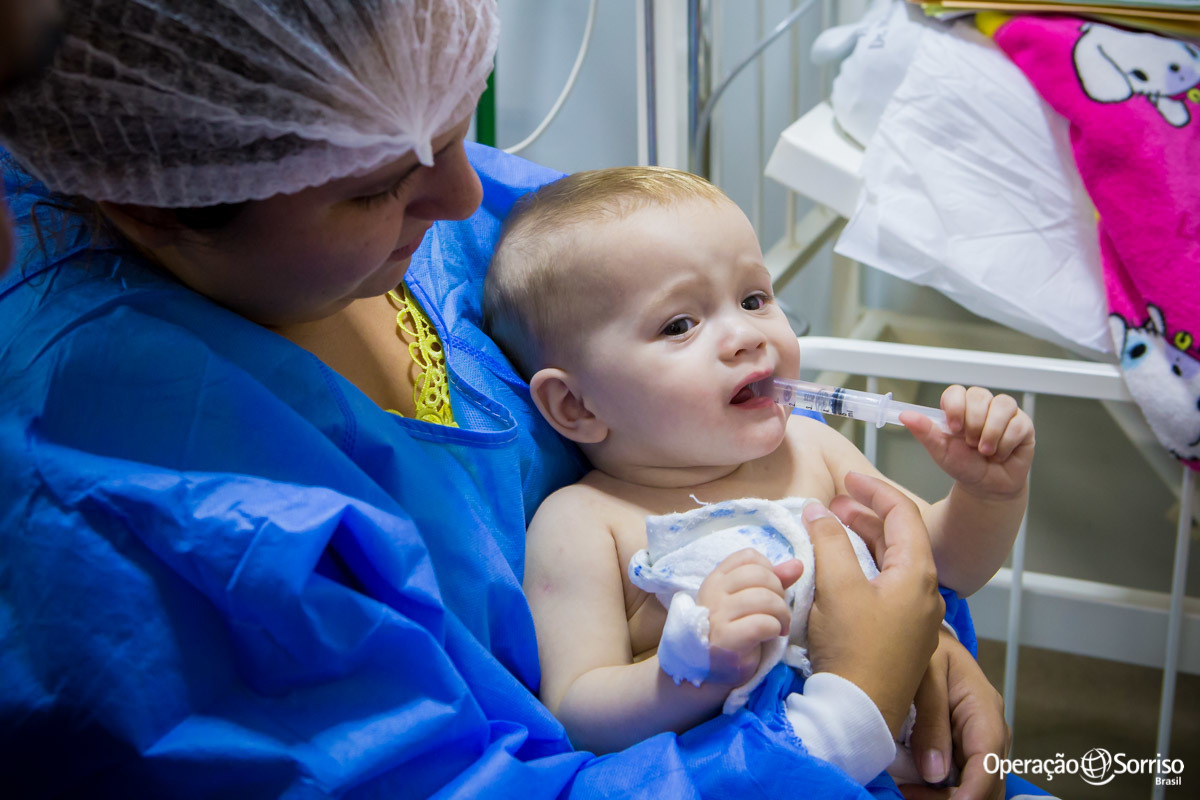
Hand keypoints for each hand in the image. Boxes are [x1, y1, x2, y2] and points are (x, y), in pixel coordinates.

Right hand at [696, 549, 803, 686]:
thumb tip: (798, 564)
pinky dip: (774, 628)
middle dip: (779, 593)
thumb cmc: (734, 631)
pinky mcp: (725, 639)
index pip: (749, 557)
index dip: (768, 570)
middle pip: (760, 575)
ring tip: (780, 626)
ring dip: (781, 613)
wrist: (712, 670)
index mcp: (717, 578)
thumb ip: (773, 580)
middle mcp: (713, 592)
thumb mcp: (749, 601)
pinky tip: (771, 636)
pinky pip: (761, 624)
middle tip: (780, 613)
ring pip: (764, 598)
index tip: (770, 590)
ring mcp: (717, 615)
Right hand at [804, 473, 944, 735]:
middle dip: (866, 514)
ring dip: (863, 541)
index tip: (846, 478)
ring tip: (832, 529)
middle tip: (832, 505)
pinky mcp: (901, 634)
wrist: (858, 711)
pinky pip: (887, 586)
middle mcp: (925, 592)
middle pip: (900, 538)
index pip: (903, 514)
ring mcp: (915, 616)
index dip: (874, 489)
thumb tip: (818, 509)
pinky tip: (839, 569)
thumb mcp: (837, 587)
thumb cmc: (853, 647)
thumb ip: (829, 541)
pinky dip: (864, 567)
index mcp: (918, 574)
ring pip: (893, 563)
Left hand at [899, 630, 1008, 799]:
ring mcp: (980, 744)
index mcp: (984, 709)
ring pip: (978, 788)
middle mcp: (990, 731)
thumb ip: (931, 718)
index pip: (988, 760)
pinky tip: (913, 787)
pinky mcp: (965, 750)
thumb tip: (935, 773)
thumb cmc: (927, 650)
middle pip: (987, 784)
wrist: (929, 640)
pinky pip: (962, 782)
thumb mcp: (925, 672)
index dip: (972, 790)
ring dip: (945, 798)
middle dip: (953, 799)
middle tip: (909, 794)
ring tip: (907, 790)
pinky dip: (940, 792)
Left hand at [902, 385, 1033, 499]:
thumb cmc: (964, 466)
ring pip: (1002, 405)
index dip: (955, 407)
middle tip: (970, 444)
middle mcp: (982, 406)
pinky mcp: (1023, 424)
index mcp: (960, 408)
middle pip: (979, 395)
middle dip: (973, 423)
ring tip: (985, 451)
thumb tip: (905, 415)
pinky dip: (1006, 443)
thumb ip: (924, 432)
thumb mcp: (940, 451)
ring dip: (991, 433)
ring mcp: (1004, 414)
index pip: (956, 392)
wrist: (987, 487)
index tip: (953, 427)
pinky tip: (1000, 454)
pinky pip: (1018, 424)